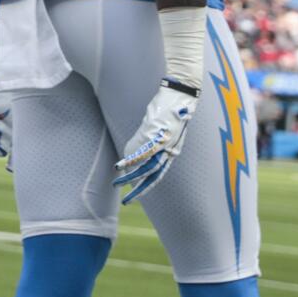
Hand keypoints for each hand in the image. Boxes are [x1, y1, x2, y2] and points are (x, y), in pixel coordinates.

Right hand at [114, 80, 199, 204]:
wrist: (181, 95)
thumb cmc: (172, 109)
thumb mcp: (163, 128)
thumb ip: (153, 141)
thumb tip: (135, 153)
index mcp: (172, 151)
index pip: (159, 173)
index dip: (148, 185)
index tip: (137, 194)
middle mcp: (170, 150)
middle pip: (154, 175)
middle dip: (140, 190)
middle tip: (127, 202)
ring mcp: (164, 144)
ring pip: (147, 167)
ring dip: (130, 177)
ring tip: (116, 184)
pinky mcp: (156, 135)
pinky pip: (142, 152)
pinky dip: (130, 160)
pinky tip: (119, 166)